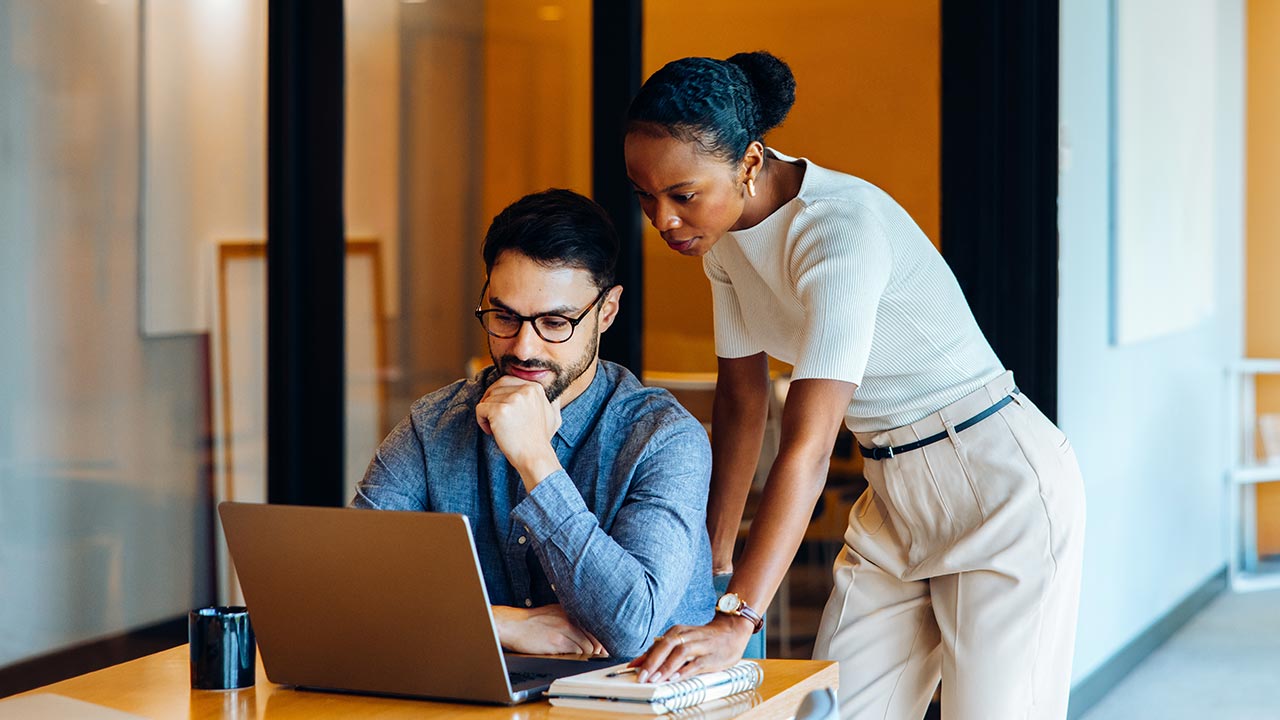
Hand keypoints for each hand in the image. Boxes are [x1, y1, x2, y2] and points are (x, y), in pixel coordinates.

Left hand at [476, 376, 562, 488]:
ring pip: (486, 399)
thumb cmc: (540, 440)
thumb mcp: (553, 416)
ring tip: (498, 429)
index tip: (505, 413)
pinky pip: (480, 409)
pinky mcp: (500, 410)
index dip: (500, 396)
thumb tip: (553, 395)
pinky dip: (481, 421)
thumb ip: (551, 402)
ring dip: (487, 415)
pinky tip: (492, 432)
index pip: (506, 381)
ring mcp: (513, 399)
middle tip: (494, 419)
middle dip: (490, 402)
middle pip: (495, 388)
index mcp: (535, 387)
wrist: (535, 457)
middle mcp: (525, 389)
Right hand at [492, 604, 606, 656]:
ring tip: (584, 658)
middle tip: (598, 656)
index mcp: (570, 611)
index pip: (593, 625)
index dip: (600, 639)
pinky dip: (578, 657)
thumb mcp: (553, 613)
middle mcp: (569, 618)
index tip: (603, 648)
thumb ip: (570, 620)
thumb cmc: (531, 622)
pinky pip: (576, 652)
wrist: (513, 625)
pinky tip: (572, 657)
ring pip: (587, 646)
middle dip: (597, 649)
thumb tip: (587, 635)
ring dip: (587, 654)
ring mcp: (564, 629)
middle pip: (594, 637)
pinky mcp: (557, 641)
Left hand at [626, 613, 752, 682]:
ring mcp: (700, 645)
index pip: (657, 644)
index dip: (644, 657)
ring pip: (680, 653)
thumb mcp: (681, 640)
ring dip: (667, 666)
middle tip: (642, 676)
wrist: (732, 631)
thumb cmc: (703, 639)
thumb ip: (662, 650)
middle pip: (666, 646)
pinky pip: (696, 663)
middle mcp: (687, 635)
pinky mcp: (711, 656)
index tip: (633, 669)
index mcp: (677, 631)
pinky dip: (685, 670)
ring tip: (656, 679)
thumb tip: (639, 662)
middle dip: (652, 662)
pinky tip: (676, 678)